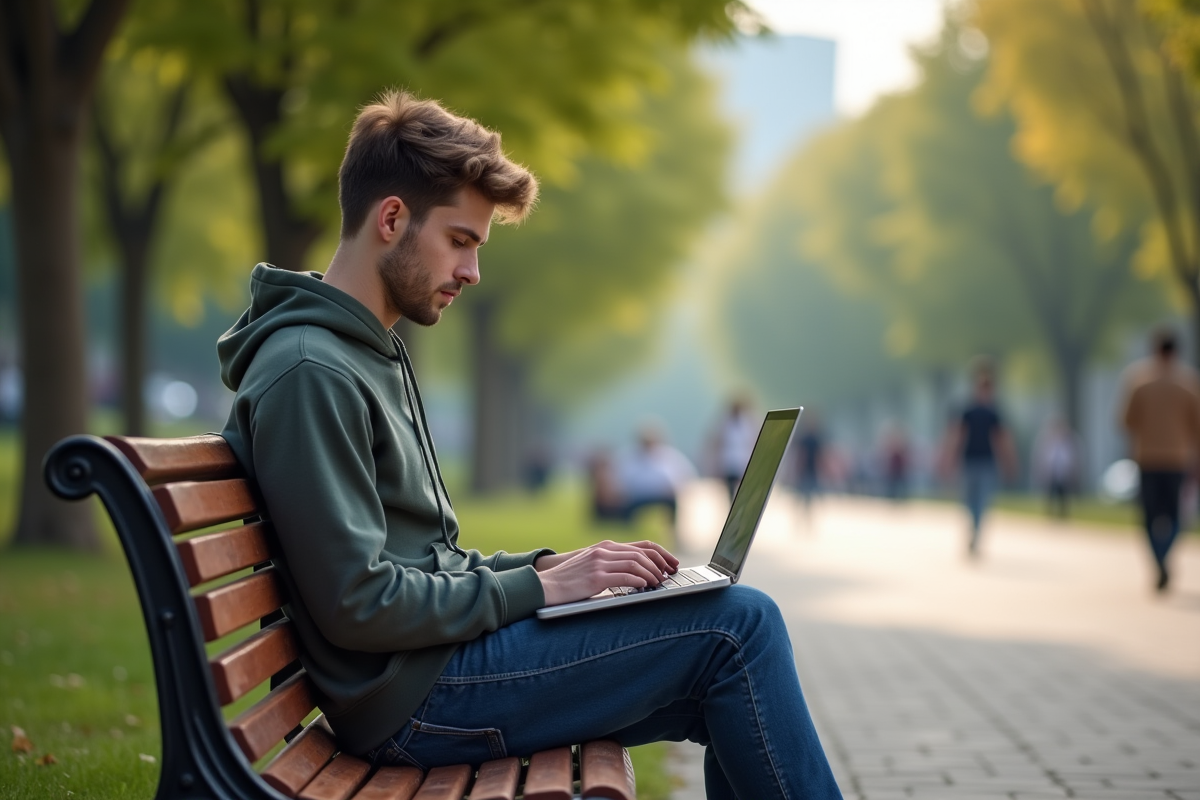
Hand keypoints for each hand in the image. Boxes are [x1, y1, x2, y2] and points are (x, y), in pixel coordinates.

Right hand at [535, 540, 678, 606]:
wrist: (546, 585)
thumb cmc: (569, 579)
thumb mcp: (592, 565)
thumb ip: (610, 564)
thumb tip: (635, 573)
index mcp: (605, 547)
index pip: (641, 545)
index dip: (660, 553)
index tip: (671, 563)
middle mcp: (604, 551)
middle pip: (642, 553)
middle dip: (660, 563)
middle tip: (669, 574)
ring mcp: (600, 562)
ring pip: (636, 563)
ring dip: (652, 573)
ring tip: (659, 582)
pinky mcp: (596, 577)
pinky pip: (625, 576)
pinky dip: (640, 580)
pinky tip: (645, 586)